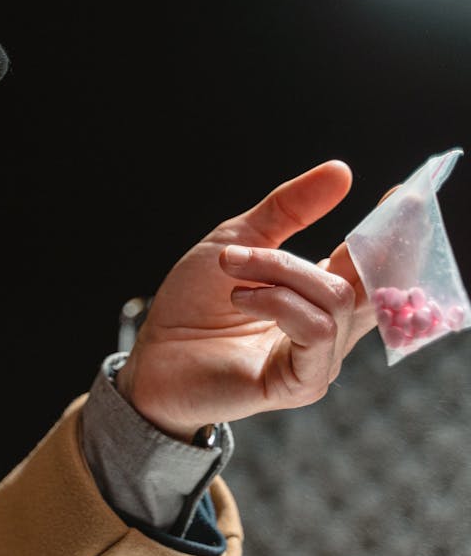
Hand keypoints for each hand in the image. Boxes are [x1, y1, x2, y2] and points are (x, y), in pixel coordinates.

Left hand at [114, 160, 377, 441]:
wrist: (153, 352)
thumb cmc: (194, 302)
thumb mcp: (238, 240)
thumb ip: (290, 209)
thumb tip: (341, 171)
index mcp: (319, 294)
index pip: (372, 262)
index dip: (391, 231)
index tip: (401, 194)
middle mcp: (329, 328)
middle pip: (362, 279)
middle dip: (333, 245)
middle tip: (286, 228)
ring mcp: (318, 359)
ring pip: (334, 298)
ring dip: (277, 270)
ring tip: (231, 267)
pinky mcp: (301, 383)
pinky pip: (315, 332)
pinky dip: (277, 302)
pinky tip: (241, 297)